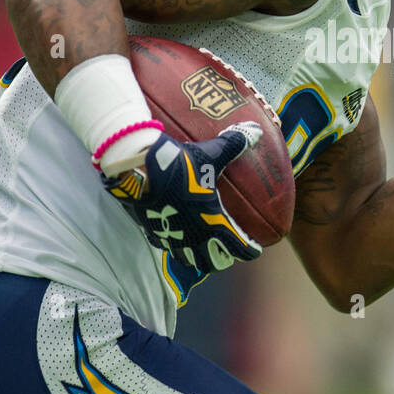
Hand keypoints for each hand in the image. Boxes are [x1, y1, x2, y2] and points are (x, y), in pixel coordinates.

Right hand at [102, 122, 263, 272]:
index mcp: (213, 222)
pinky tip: (173, 233)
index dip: (249, 250)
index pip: (238, 247)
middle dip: (222, 259)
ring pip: (187, 259)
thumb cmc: (180, 164)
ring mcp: (171, 237)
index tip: (255, 249)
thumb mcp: (210, 153)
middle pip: (212, 262)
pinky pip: (164, 245)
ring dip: (197, 257)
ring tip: (201, 248)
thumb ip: (234, 144)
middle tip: (228, 250)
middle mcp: (193, 236)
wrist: (138, 169)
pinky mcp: (152, 231)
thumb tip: (255, 130)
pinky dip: (173, 244)